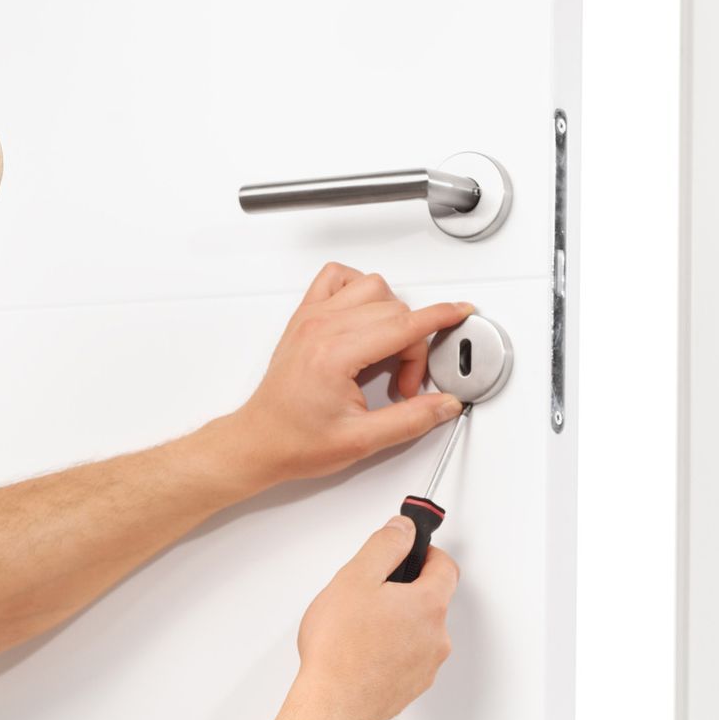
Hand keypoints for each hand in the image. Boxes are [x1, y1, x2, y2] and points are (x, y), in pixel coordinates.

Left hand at [222, 262, 472, 487]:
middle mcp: (321, 327)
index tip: (460, 313)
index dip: (440, 318)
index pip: (403, 324)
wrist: (259, 442)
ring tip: (386, 352)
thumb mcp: (361, 441)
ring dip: (390, 314)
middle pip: (394, 311)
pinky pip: (336, 277)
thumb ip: (411, 420)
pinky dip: (357, 288)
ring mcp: (310, 318)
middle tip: (403, 384)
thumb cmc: (295, 441)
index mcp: (335, 354)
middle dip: (411, 347)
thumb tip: (444, 404)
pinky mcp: (303, 317)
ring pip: (371, 287)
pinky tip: (363, 318)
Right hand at [292, 514, 458, 719]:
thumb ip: (385, 545)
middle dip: (405, 590)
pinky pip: (408, 658)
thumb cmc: (339, 650)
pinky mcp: (411, 688)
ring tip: (360, 626)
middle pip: (432, 599)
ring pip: (420, 631)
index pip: (446, 566)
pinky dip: (391, 650)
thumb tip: (403, 530)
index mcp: (429, 605)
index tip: (408, 552)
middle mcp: (436, 637)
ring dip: (398, 622)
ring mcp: (426, 666)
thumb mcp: (355, 578)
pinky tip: (362, 652)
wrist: (331, 706)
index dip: (426, 553)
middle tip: (371, 592)